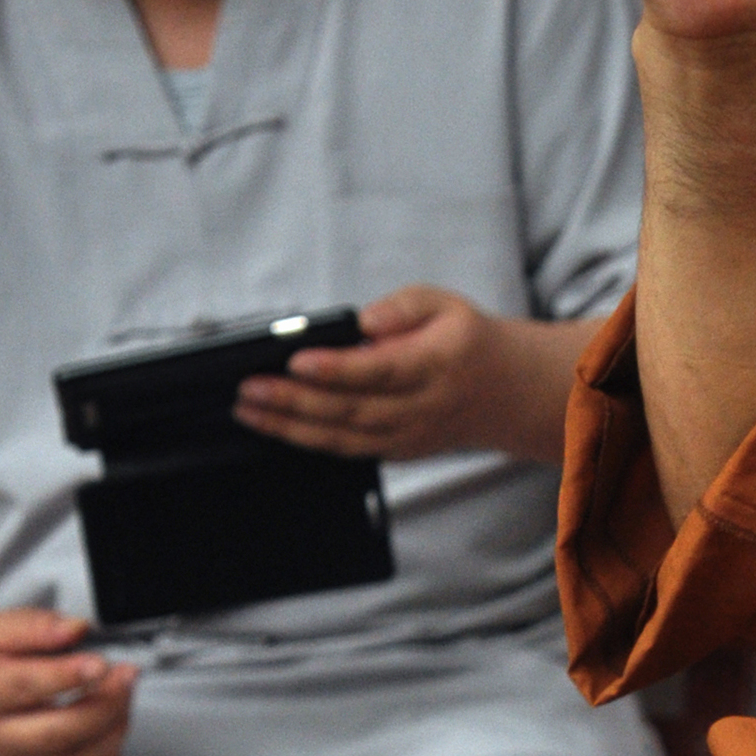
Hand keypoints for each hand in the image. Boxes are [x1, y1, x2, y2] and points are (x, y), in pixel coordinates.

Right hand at [0, 606, 137, 755]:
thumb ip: (34, 626)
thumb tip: (80, 629)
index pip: (28, 687)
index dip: (70, 675)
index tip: (103, 661)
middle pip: (58, 734)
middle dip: (105, 706)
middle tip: (127, 674)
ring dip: (111, 735)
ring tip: (123, 699)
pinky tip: (112, 738)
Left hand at [235, 289, 582, 466]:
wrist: (506, 394)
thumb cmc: (467, 342)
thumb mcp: (446, 304)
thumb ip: (405, 306)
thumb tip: (366, 321)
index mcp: (434, 365)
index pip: (379, 370)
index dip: (336, 369)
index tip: (297, 360)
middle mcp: (419, 407)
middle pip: (350, 409)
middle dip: (294, 401)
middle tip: (249, 389)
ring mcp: (407, 436)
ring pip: (343, 437)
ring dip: (290, 427)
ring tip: (248, 410)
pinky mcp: (397, 451)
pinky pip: (347, 449)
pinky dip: (308, 441)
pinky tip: (275, 426)